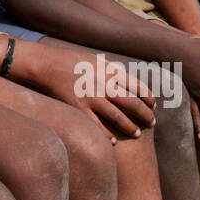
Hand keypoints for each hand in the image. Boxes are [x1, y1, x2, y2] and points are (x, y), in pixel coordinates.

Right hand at [33, 45, 156, 143]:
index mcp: (110, 71)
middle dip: (146, 115)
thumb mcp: (95, 60)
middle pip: (133, 104)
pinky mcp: (79, 108)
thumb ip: (112, 69)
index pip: (138, 87)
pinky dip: (108, 134)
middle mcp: (104, 84)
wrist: (46, 64)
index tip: (153, 105)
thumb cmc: (71, 61)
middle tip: (151, 123)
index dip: (149, 98)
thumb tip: (127, 78)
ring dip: (131, 127)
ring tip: (137, 134)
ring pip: (119, 118)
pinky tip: (114, 140)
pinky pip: (98, 126)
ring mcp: (92, 98)